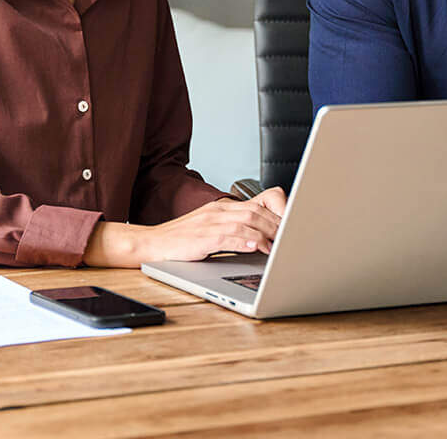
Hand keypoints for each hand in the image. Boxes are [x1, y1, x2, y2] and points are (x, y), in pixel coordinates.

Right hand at [85, 188, 287, 266]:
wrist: (152, 243)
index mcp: (225, 207)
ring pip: (248, 222)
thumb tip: (266, 240)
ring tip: (280, 247)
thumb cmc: (183, 239)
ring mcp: (211, 223)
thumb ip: (237, 230)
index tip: (294, 225)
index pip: (262, 199)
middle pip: (259, 211)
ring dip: (267, 234)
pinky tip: (256, 248)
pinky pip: (228, 237)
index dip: (281, 210)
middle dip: (280, 226)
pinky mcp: (203, 238)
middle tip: (294, 240)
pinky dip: (246, 242)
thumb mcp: (213, 229)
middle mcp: (220, 211)